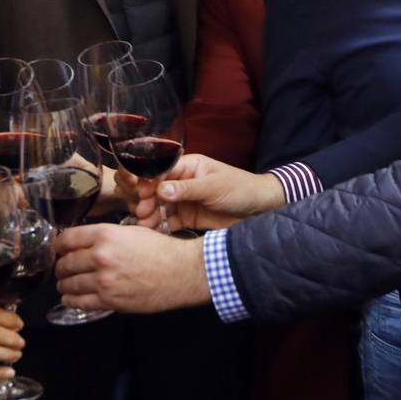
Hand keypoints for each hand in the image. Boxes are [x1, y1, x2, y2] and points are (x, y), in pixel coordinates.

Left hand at [53, 225, 209, 312]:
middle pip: (64, 262)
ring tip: (66, 284)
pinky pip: (79, 302)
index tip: (59, 248)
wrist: (182, 272)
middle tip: (63, 268)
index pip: (67, 239)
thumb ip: (104, 237)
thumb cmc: (162, 251)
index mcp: (106, 235)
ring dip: (64, 284)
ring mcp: (104, 280)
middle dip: (61, 266)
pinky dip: (71, 300)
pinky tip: (71, 297)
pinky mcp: (109, 300)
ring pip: (68, 284)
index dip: (59, 245)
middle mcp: (101, 256)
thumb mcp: (131, 231)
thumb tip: (83, 244)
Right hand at [133, 154, 286, 230]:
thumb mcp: (214, 186)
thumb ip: (187, 189)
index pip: (159, 171)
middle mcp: (180, 182)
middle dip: (144, 199)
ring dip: (149, 214)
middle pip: (153, 189)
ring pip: (157, 206)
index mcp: (186, 166)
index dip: (147, 181)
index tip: (142, 193)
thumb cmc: (240, 188)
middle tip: (142, 211)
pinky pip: (167, 221)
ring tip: (145, 224)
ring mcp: (182, 200)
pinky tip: (152, 232)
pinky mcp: (186, 217)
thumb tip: (160, 189)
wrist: (259, 209)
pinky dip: (158, 226)